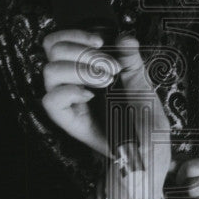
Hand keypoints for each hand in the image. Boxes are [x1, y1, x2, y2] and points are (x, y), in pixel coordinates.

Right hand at [41, 31, 171, 198]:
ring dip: (78, 68)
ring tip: (104, 82)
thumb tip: (125, 37)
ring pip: (49, 70)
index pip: (62, 41)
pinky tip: (89, 96)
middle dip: (80, 49)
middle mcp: (75, 85)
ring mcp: (70, 103)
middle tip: (108, 68)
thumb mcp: (145, 91)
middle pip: (51, 49)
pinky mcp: (68, 122)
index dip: (74, 34)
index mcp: (90, 73)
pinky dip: (69, 91)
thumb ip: (133, 63)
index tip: (101, 42)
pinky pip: (51, 99)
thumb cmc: (149, 132)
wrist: (149, 164)